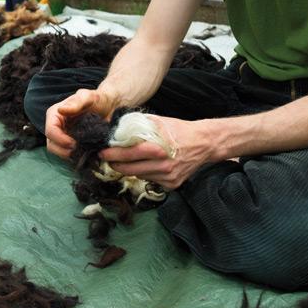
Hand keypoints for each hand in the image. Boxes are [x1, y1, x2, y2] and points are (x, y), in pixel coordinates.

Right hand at [44, 88, 115, 158]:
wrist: (109, 107)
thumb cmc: (98, 99)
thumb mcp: (88, 97)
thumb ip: (76, 102)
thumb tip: (61, 110)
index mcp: (55, 115)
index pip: (50, 131)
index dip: (60, 140)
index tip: (74, 144)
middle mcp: (56, 127)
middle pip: (51, 144)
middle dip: (63, 150)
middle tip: (79, 151)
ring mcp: (63, 136)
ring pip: (59, 152)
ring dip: (69, 155)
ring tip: (83, 153)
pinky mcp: (71, 144)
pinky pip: (68, 154)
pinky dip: (76, 157)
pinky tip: (86, 154)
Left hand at [100, 115, 215, 189]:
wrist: (204, 144)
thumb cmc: (180, 130)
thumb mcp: (159, 122)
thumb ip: (138, 125)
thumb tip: (117, 129)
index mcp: (159, 148)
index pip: (129, 154)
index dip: (113, 155)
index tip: (102, 153)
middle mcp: (163, 165)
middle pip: (130, 169)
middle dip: (116, 165)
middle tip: (108, 159)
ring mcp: (168, 177)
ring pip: (139, 175)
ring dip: (131, 169)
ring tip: (128, 160)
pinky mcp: (172, 185)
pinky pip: (150, 180)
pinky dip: (145, 173)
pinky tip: (148, 165)